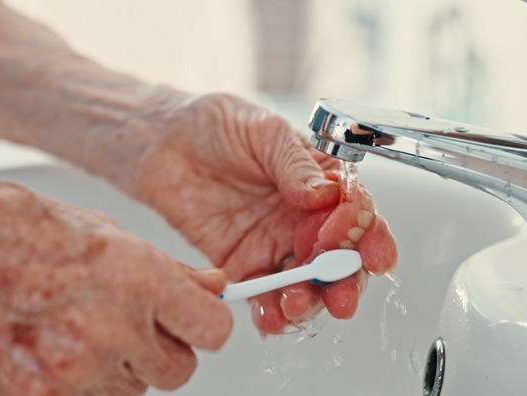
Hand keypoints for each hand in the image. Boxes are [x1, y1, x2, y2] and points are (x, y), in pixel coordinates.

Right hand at [0, 182, 231, 394]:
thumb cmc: (11, 232)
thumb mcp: (104, 231)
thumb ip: (167, 269)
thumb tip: (210, 287)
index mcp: (136, 276)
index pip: (213, 328)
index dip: (207, 325)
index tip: (197, 321)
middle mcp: (113, 326)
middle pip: (179, 369)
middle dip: (164, 349)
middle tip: (135, 324)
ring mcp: (79, 368)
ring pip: (137, 388)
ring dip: (124, 366)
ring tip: (86, 330)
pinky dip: (87, 383)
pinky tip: (62, 347)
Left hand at [128, 93, 397, 333]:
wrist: (162, 140)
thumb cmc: (215, 124)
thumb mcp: (262, 130)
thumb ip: (294, 164)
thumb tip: (323, 194)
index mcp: (320, 181)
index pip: (356, 211)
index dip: (363, 231)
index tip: (350, 242)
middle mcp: (303, 217)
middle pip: (340, 257)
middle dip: (346, 280)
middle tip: (341, 296)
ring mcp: (275, 243)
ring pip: (306, 283)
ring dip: (309, 300)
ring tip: (296, 305)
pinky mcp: (244, 263)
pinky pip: (263, 294)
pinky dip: (270, 312)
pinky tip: (271, 318)